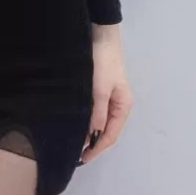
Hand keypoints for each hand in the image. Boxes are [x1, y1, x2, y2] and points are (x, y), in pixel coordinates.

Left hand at [78, 26, 132, 165]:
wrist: (100, 36)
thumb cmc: (102, 63)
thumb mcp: (99, 90)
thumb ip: (97, 114)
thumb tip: (91, 137)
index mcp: (123, 106)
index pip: (111, 135)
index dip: (97, 148)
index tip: (82, 158)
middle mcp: (118, 105)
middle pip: (105, 130)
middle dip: (92, 143)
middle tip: (73, 153)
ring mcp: (109, 98)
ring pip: (98, 122)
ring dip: (88, 132)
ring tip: (72, 141)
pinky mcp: (99, 91)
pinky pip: (94, 112)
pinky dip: (86, 120)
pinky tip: (75, 123)